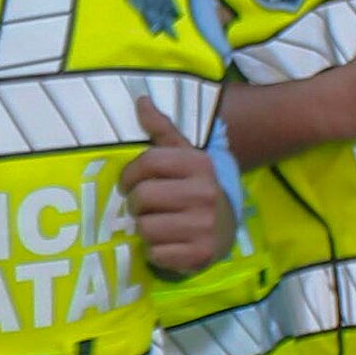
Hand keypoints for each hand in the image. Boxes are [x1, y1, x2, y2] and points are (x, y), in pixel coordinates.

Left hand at [125, 93, 232, 279]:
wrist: (227, 227)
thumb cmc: (196, 188)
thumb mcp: (184, 156)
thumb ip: (162, 130)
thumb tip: (141, 100)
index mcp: (200, 164)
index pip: (148, 162)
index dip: (129, 175)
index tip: (128, 184)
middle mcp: (205, 192)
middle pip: (143, 197)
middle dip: (137, 205)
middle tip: (146, 208)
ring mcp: (204, 225)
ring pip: (146, 227)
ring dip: (146, 230)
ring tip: (160, 225)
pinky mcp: (201, 254)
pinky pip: (156, 253)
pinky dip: (156, 252)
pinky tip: (169, 244)